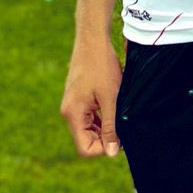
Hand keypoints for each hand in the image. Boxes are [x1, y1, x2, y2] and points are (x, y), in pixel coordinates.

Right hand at [61, 34, 122, 157]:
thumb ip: (111, 127)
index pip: (85, 148)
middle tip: (123, 122)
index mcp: (73, 114)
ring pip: (90, 128)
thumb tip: (112, 153)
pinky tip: (113, 104)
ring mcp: (72, 104)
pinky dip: (102, 116)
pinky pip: (90, 117)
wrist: (93, 39)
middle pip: (87, 139)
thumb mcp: (111, 99)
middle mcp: (69, 112)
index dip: (104, 148)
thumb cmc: (101, 66)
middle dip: (106, 136)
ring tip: (118, 110)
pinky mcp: (78, 98)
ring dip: (105, 125)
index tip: (120, 136)